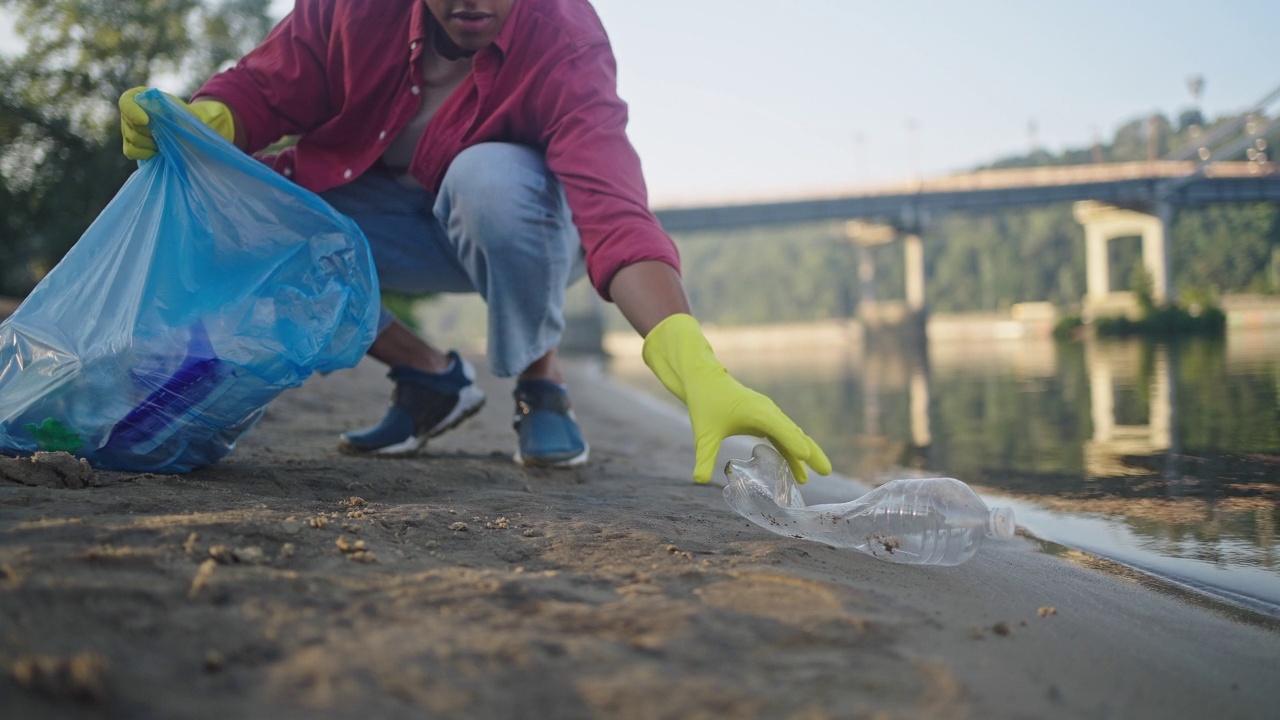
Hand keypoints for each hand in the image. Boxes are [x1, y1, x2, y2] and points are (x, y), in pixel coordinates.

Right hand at [119, 87, 236, 159]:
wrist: (187, 129)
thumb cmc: (186, 117)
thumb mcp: (186, 112)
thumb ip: (178, 114)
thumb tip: (172, 125)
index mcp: (139, 96)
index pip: (126, 103)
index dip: (133, 112)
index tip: (146, 120)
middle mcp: (129, 113)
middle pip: (131, 125)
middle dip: (150, 132)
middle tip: (166, 135)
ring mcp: (127, 129)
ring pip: (132, 139)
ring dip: (150, 144)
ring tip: (165, 143)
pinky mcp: (131, 145)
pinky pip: (131, 152)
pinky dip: (145, 154)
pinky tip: (158, 152)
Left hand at [642, 313, 830, 483]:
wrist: (703, 379)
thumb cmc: (704, 402)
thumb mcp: (704, 433)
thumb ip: (704, 456)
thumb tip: (698, 479)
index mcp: (756, 411)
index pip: (779, 429)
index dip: (792, 442)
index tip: (805, 456)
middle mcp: (767, 411)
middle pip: (794, 433)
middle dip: (810, 452)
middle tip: (826, 472)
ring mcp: (768, 413)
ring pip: (792, 434)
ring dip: (804, 453)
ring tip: (814, 476)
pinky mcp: (764, 417)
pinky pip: (782, 434)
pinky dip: (791, 449)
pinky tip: (796, 465)